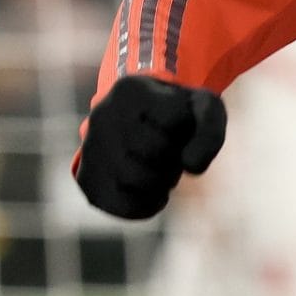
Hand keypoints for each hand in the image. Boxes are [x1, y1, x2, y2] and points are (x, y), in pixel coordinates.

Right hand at [74, 76, 226, 218]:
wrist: (140, 124)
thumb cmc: (178, 114)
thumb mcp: (203, 108)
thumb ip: (210, 131)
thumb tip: (192, 167)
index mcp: (130, 89)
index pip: (175, 120)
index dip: (188, 128)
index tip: (179, 123)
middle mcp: (101, 115)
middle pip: (154, 152)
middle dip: (174, 156)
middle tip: (170, 151)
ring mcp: (89, 148)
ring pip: (136, 181)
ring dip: (162, 182)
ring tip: (159, 168)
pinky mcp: (86, 179)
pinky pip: (123, 206)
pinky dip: (147, 205)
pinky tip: (150, 190)